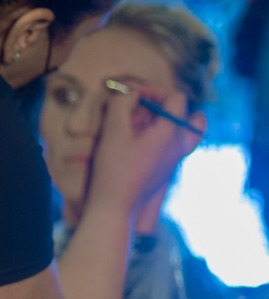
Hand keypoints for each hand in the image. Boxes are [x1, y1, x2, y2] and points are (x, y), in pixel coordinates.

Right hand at [87, 87, 203, 217]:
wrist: (115, 207)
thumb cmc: (114, 168)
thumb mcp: (113, 129)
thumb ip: (122, 102)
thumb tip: (132, 93)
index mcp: (171, 133)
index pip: (176, 97)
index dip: (155, 90)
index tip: (133, 97)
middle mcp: (179, 146)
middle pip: (185, 114)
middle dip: (162, 106)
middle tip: (141, 111)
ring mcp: (174, 161)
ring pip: (183, 131)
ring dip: (163, 121)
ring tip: (141, 125)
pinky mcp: (165, 171)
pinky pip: (173, 146)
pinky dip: (162, 137)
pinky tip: (139, 142)